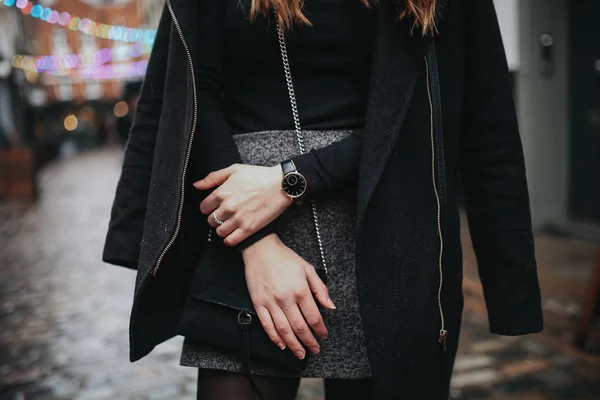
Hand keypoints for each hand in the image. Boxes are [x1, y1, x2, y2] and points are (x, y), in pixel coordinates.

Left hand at [193, 164, 292, 245]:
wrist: (281, 184)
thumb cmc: (259, 175)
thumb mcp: (234, 170)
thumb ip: (213, 178)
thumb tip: (197, 186)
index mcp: (222, 192)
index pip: (204, 207)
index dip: (208, 208)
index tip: (214, 207)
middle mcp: (227, 207)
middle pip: (211, 220)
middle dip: (215, 218)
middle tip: (224, 215)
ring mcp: (238, 219)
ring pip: (219, 231)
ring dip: (222, 229)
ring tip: (230, 224)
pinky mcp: (249, 228)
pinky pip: (230, 241)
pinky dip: (229, 239)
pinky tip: (234, 233)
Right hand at [242, 234, 335, 358]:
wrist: (260, 250)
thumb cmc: (285, 258)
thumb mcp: (308, 269)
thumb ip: (320, 289)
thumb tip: (330, 306)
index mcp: (300, 290)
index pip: (313, 317)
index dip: (320, 330)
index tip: (323, 336)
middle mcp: (286, 299)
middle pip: (300, 327)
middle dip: (309, 342)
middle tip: (314, 350)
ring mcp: (271, 303)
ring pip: (284, 330)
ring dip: (293, 345)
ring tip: (300, 353)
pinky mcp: (258, 303)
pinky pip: (267, 325)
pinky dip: (275, 337)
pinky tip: (281, 344)